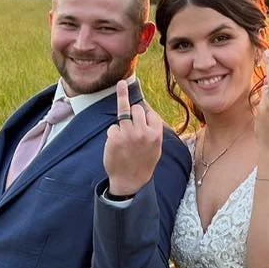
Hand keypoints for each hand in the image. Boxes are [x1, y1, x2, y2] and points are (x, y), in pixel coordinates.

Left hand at [103, 79, 163, 196]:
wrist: (130, 181)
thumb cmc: (143, 163)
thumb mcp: (155, 147)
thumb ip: (153, 129)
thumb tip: (146, 109)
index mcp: (155, 134)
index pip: (150, 113)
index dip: (145, 115)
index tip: (142, 114)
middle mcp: (143, 132)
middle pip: (137, 109)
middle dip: (134, 112)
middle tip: (131, 123)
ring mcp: (128, 134)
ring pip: (124, 113)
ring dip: (123, 118)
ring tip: (122, 85)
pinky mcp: (114, 137)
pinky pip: (113, 127)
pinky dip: (113, 134)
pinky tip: (116, 145)